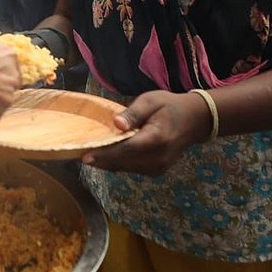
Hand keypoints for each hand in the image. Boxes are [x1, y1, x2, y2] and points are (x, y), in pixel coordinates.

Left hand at [81, 91, 211, 174]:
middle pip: (123, 162)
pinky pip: (131, 169)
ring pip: (125, 168)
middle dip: (101, 160)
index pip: (126, 149)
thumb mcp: (151, 100)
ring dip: (107, 163)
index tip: (84, 156)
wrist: (194, 121)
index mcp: (158, 138)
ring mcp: (159, 167)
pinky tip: (105, 155)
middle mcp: (159, 157)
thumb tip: (116, 123)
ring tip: (88, 154)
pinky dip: (117, 163)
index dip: (105, 154)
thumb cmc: (169, 106)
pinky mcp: (156, 171)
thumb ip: (133, 113)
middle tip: (77, 154)